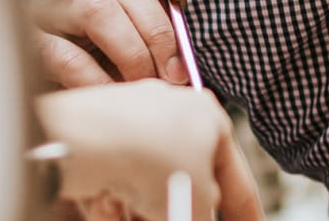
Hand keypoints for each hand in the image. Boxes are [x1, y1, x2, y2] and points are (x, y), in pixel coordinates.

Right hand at [35, 0, 203, 87]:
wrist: (75, 121)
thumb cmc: (114, 79)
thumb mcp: (148, 44)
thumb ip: (169, 6)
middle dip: (159, 30)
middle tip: (176, 73)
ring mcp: (52, 17)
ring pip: (98, 11)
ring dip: (133, 53)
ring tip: (145, 86)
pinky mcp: (33, 48)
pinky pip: (67, 56)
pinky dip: (98, 80)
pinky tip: (113, 97)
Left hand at [38, 80, 263, 220]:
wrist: (82, 140)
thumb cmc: (152, 159)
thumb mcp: (198, 203)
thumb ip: (205, 215)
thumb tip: (197, 216)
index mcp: (208, 118)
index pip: (236, 180)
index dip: (246, 213)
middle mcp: (171, 117)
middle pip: (183, 187)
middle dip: (178, 214)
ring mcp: (132, 128)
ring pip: (145, 194)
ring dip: (141, 216)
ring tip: (134, 215)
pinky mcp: (96, 144)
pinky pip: (114, 189)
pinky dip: (111, 207)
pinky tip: (104, 203)